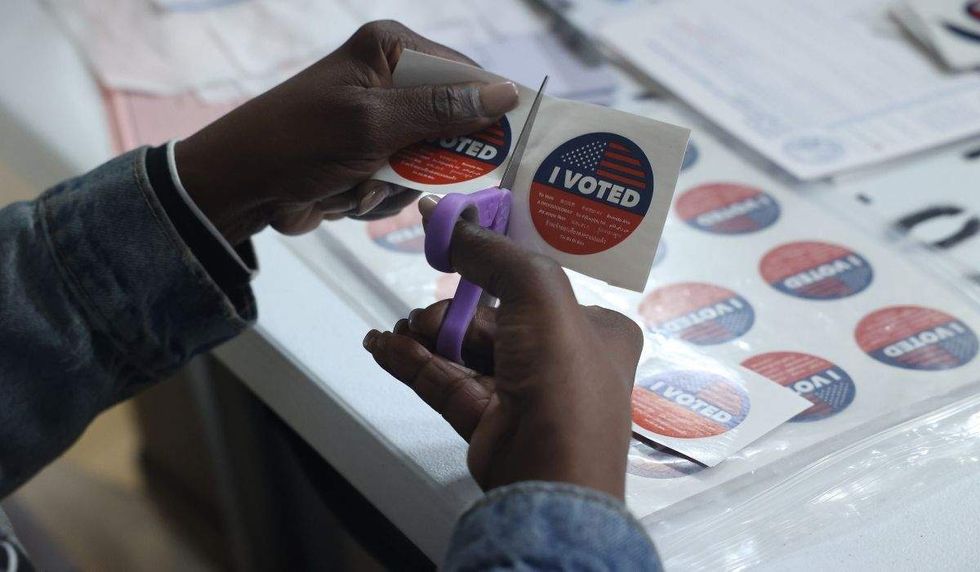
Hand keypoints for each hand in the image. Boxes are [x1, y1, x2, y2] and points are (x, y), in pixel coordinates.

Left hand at [176, 21, 518, 243]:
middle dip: (425, 160)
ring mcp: (379, 121)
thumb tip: (507, 93)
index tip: (505, 146)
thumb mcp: (375, 124)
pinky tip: (345, 192)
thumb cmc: (301, 141)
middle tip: (399, 171)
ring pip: (426, 163)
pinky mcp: (368, 156)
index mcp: (390, 49)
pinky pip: (400, 184)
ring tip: (356, 181)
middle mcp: (389, 79)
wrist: (241, 185)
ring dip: (394, 184)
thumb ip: (442, 110)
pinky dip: (376, 196)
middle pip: (450, 124)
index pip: (464, 74)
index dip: (486, 112)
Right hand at [361, 204, 642, 498]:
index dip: (498, 262)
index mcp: (598, 329)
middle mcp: (565, 361)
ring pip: (466, 351)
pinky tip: (382, 346)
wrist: (549, 483)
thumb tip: (446, 215)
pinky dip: (413, 362)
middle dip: (451, 308)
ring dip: (427, 335)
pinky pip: (446, 380)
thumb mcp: (539, 296)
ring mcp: (526, 395)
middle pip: (496, 317)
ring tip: (397, 328)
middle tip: (421, 305)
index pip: (542, 285)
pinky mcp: (489, 422)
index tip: (456, 242)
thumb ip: (494, 254)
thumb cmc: (565, 384)